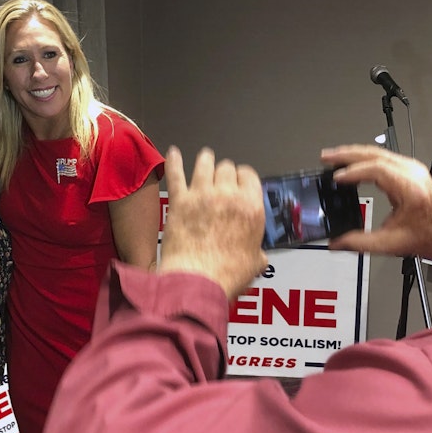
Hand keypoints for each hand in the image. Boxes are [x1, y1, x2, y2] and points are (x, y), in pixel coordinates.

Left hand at [160, 147, 266, 299]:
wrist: (197, 279)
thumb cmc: (228, 274)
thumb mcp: (254, 263)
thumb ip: (257, 253)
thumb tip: (258, 257)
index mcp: (251, 207)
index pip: (249, 176)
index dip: (244, 177)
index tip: (240, 181)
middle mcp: (228, 195)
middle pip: (227, 167)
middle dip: (224, 171)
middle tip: (221, 177)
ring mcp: (201, 196)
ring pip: (204, 164)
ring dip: (205, 160)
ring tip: (205, 158)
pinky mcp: (179, 202)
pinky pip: (176, 174)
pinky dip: (174, 162)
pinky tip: (173, 152)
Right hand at [321, 145, 431, 267]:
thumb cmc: (427, 235)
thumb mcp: (390, 243)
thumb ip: (360, 243)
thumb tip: (336, 242)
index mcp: (410, 190)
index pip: (378, 170)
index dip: (354, 172)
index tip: (337, 178)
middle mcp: (413, 173)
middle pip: (375, 154)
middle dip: (347, 155)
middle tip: (326, 158)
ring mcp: (412, 168)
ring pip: (378, 152)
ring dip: (353, 154)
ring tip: (333, 158)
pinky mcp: (408, 169)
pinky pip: (383, 156)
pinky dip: (363, 157)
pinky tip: (350, 162)